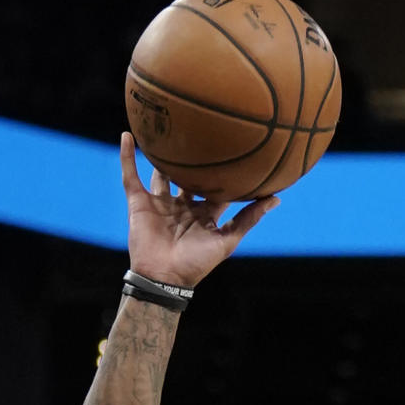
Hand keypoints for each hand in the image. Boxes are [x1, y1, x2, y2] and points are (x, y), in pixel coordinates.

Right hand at [120, 132, 278, 287]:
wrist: (164, 277)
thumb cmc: (197, 264)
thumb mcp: (227, 241)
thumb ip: (248, 219)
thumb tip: (276, 198)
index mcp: (203, 213)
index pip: (215, 187)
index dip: (224, 172)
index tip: (235, 148)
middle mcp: (182, 205)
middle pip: (188, 177)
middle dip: (193, 159)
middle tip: (201, 130)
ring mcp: (160, 203)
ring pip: (160, 172)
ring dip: (161, 154)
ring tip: (164, 127)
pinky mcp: (139, 203)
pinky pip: (131, 176)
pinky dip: (127, 157)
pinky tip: (127, 134)